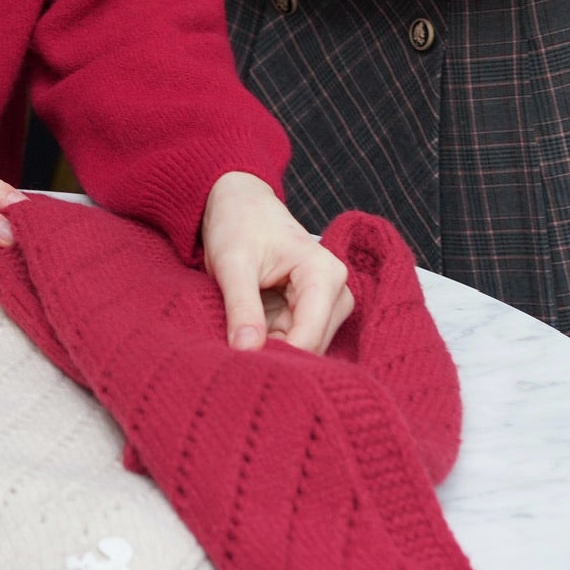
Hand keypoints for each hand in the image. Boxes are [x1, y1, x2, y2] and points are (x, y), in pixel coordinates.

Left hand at [201, 172, 354, 354]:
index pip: (309, 336)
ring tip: (238, 339)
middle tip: (234, 357)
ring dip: (271, 351)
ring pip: (303, 350)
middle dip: (275, 357)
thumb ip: (241, 306)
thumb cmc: (238, 224)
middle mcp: (336, 291)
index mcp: (324, 274)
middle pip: (312, 348)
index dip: (276, 357)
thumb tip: (246, 351)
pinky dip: (269, 344)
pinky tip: (247, 335)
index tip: (241, 366)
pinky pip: (293, 342)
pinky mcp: (311, 311)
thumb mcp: (233, 264)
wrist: (240, 204)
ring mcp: (327, 304)